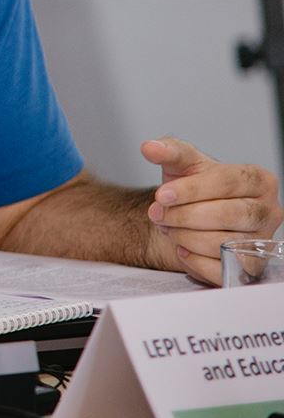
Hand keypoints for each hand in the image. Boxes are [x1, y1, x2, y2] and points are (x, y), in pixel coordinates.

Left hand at [142, 136, 282, 283]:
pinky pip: (221, 270)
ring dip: (184, 237)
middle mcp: (268, 211)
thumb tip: (149, 148)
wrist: (192, 215)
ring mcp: (263, 241)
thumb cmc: (194, 187)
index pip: (227, 183)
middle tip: (157, 214)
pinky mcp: (251, 268)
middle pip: (227, 215)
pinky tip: (182, 249)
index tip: (161, 195)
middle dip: (183, 216)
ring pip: (223, 243)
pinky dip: (194, 261)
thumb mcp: (183, 164)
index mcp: (258, 179)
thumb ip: (168, 152)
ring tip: (169, 228)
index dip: (190, 190)